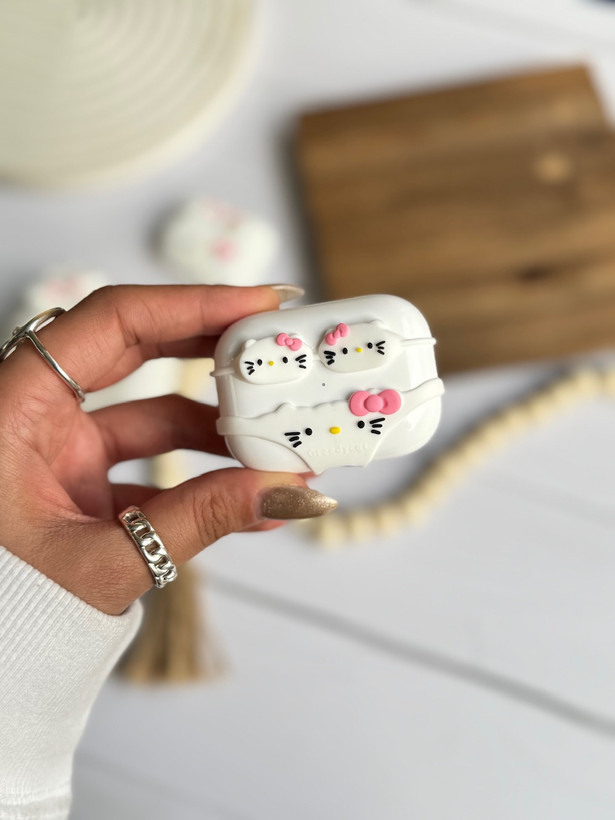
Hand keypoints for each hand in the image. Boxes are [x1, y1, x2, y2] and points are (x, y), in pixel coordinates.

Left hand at [0, 285, 335, 614]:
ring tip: (277, 445)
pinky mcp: (78, 480)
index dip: (191, 304)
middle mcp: (36, 415)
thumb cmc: (5, 610)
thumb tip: (286, 493)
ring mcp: (59, 448)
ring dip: (216, 426)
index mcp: (17, 409)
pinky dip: (197, 474)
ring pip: (150, 410)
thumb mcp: (105, 561)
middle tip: (278, 350)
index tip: (259, 306)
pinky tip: (248, 493)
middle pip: (138, 348)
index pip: (113, 321)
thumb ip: (200, 520)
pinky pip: (148, 462)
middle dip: (213, 349)